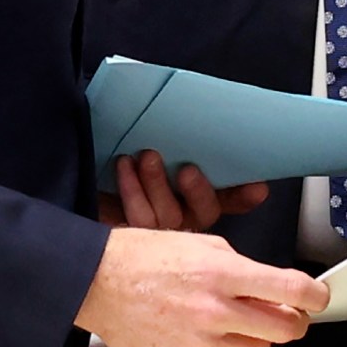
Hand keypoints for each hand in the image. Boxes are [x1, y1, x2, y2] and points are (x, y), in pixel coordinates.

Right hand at [74, 227, 327, 346]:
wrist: (98, 284)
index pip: (292, 289)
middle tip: (286, 312)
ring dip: (255, 336)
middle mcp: (216, 311)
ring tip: (231, 320)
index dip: (315, 295)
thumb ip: (243, 268)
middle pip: (286, 329)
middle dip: (294, 320)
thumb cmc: (145, 257)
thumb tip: (276, 287)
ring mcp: (202, 344)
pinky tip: (206, 335)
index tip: (319, 296)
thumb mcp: (202, 244)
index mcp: (223, 272)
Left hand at [97, 150, 269, 231]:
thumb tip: (201, 111)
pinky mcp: (131, 235)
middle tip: (187, 170)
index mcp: (198, 200)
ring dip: (158, 185)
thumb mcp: (160, 148)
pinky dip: (131, 189)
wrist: (88, 182)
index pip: (231, 201)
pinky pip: (137, 217)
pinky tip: (125, 166)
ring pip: (168, 217)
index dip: (244, 196)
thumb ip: (184, 141)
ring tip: (148, 158)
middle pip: (203, 213)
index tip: (257, 187)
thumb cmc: (129, 163)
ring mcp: (158, 232)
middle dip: (198, 191)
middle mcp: (183, 220)